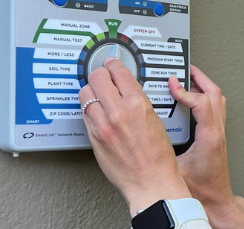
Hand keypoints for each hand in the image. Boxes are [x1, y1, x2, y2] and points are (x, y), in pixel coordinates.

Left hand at [79, 57, 191, 215]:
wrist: (151, 182)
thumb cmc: (158, 157)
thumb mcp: (155, 121)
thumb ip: (137, 104)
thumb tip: (125, 91)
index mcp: (138, 105)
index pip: (119, 73)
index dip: (113, 64)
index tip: (112, 63)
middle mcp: (118, 112)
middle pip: (97, 78)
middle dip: (99, 74)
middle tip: (102, 75)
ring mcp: (102, 125)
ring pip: (85, 94)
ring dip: (91, 91)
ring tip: (96, 94)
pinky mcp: (93, 138)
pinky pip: (85, 114)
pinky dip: (89, 109)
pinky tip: (96, 112)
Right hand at [169, 65, 243, 228]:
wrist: (217, 202)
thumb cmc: (200, 191)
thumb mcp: (175, 169)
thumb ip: (161, 153)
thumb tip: (143, 139)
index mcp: (208, 137)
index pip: (203, 104)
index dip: (187, 91)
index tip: (173, 84)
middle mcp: (217, 132)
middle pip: (215, 95)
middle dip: (200, 78)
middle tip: (184, 68)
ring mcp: (219, 133)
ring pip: (218, 100)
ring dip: (204, 86)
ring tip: (189, 77)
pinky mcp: (217, 137)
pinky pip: (215, 109)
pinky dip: (204, 98)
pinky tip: (192, 98)